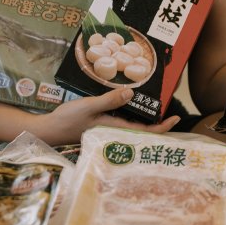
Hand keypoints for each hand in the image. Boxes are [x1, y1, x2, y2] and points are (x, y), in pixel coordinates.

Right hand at [37, 88, 180, 144]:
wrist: (49, 130)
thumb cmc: (68, 119)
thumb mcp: (89, 106)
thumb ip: (109, 100)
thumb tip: (132, 93)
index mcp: (115, 128)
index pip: (145, 131)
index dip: (162, 127)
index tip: (176, 118)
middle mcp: (114, 131)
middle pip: (142, 130)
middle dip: (158, 121)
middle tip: (171, 106)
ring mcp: (108, 129)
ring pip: (132, 125)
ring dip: (145, 117)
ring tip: (157, 103)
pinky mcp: (101, 125)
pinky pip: (122, 121)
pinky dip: (131, 113)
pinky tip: (131, 103)